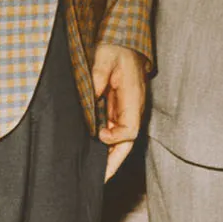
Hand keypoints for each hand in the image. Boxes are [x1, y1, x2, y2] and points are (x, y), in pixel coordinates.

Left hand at [94, 43, 147, 179]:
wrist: (124, 42)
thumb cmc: (115, 49)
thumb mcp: (102, 60)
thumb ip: (96, 80)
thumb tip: (89, 101)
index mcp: (133, 99)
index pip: (131, 129)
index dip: (116, 137)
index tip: (99, 134)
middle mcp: (133, 108)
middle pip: (128, 142)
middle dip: (114, 162)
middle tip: (100, 179)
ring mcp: (128, 110)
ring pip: (122, 140)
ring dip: (110, 156)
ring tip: (95, 173)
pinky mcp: (120, 110)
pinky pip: (116, 132)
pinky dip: (106, 145)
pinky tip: (95, 153)